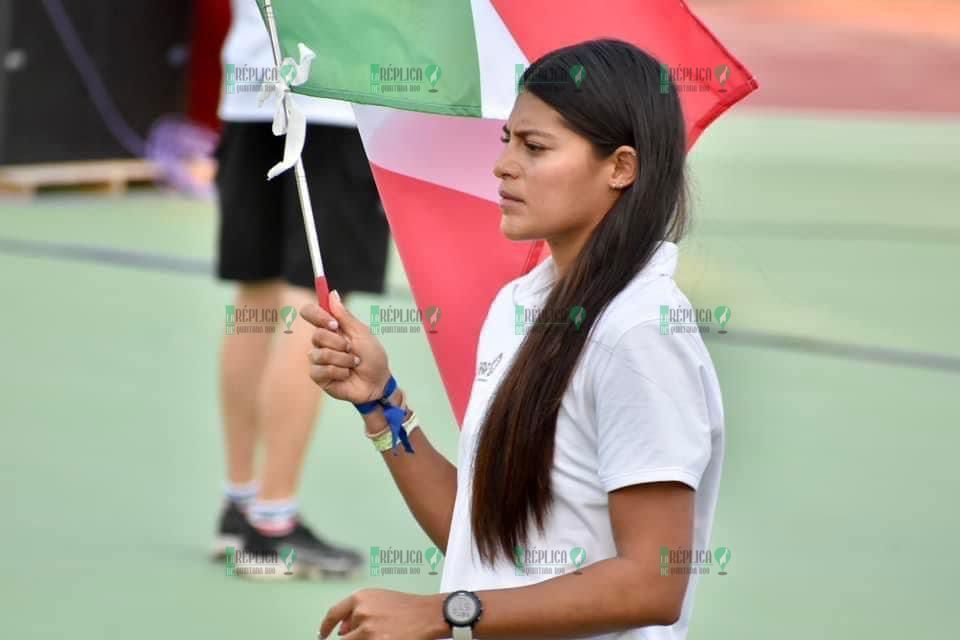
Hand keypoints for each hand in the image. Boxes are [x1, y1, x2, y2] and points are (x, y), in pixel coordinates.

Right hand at [300, 291, 390, 403]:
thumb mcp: (362, 333)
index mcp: (331, 329)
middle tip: (351, 349)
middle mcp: (322, 342)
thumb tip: (332, 293)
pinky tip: (346, 375)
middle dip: (339, 343)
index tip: (333, 323)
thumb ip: (345, 316)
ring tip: (354, 364)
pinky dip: (339, 372)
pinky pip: (321, 370)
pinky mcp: (319, 376)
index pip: (310, 313)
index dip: (317, 315)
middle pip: (316, 335)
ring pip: (320, 354)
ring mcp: (318, 359)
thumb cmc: (373, 357)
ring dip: (343, 360)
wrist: (378, 382)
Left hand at [319, 589, 445, 639]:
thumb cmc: (408, 606)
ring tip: (384, 633)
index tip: (322, 634)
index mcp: (360, 597)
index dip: (325, 627)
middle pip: (345, 635)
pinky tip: (385, 637)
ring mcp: (369, 631)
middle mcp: (362, 612)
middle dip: (353, 637)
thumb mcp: (380, 599)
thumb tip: (341, 630)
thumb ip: (358, 611)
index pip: (333, 614)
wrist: (429, 614)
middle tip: (368, 635)